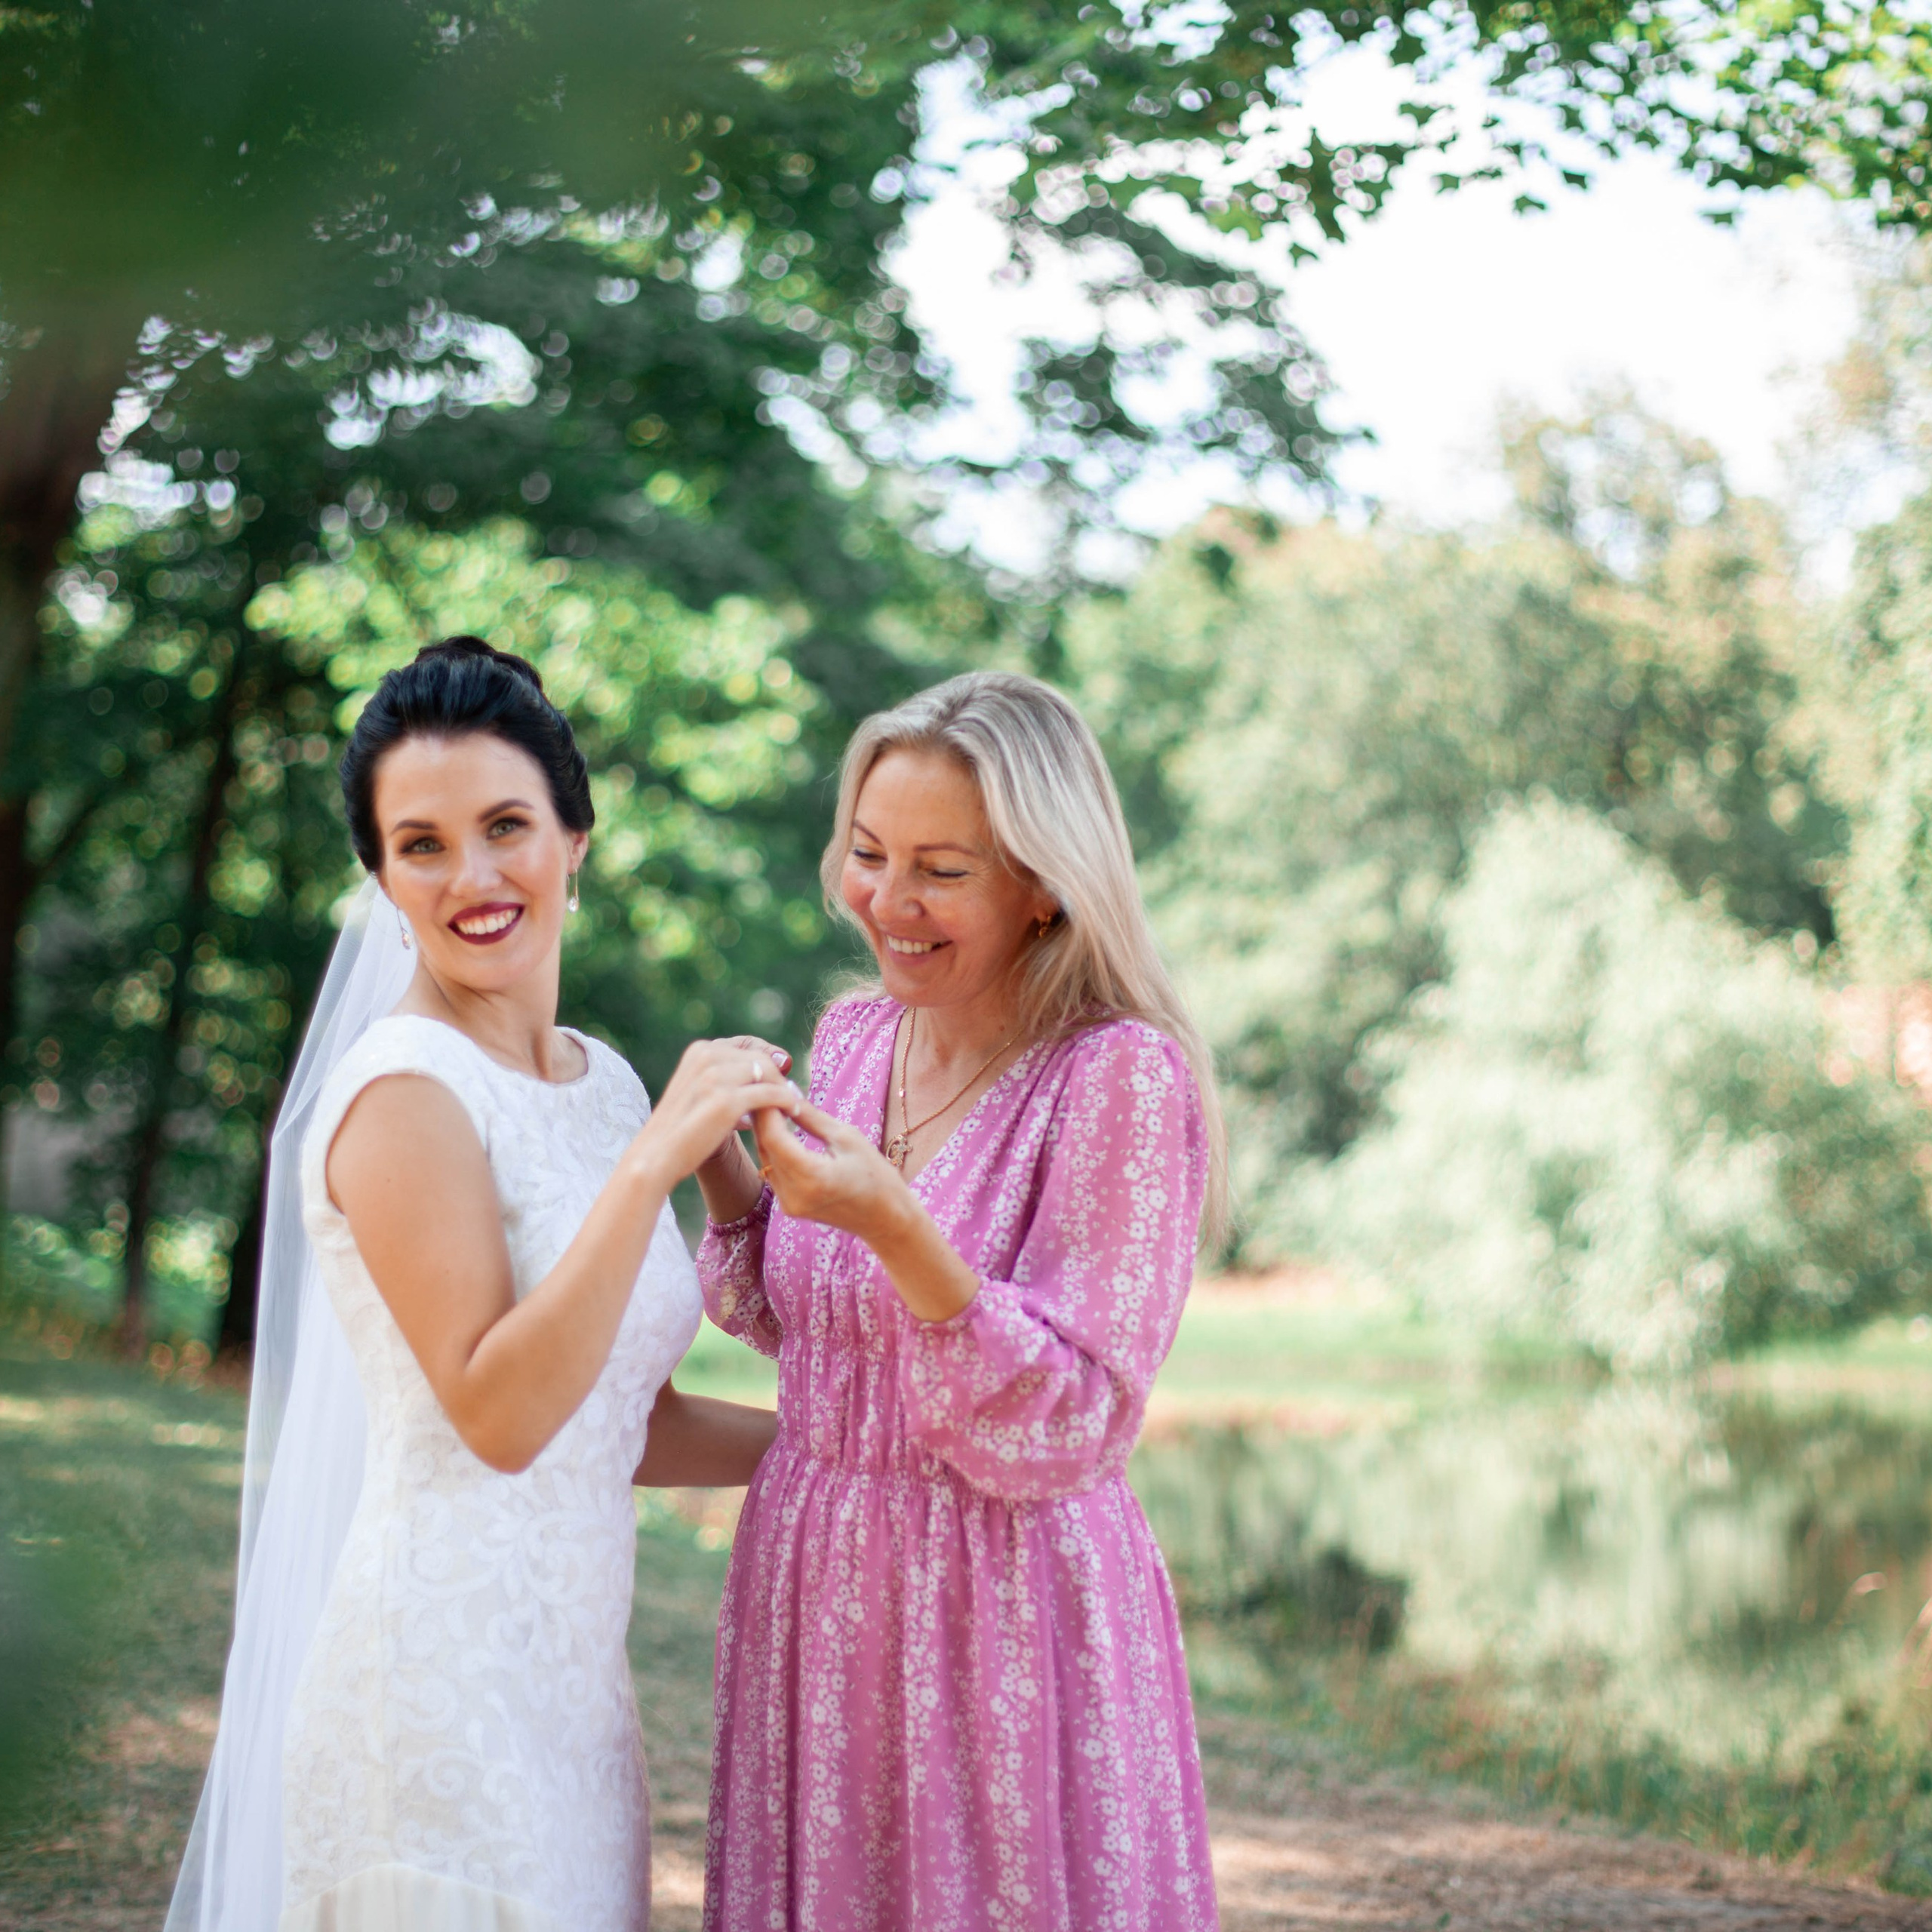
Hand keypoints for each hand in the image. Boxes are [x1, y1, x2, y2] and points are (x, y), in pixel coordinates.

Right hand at [635, 1037, 798, 1186]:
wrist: (658, 1156)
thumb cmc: (681, 1129)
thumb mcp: (698, 1091)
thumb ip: (724, 1078)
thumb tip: (765, 1073)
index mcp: (699, 1051)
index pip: (746, 1044)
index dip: (769, 1056)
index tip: (785, 1070)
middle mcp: (707, 1057)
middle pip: (760, 1058)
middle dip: (780, 1076)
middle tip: (793, 1095)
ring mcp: (716, 1077)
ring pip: (768, 1073)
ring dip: (786, 1089)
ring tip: (793, 1107)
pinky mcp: (727, 1101)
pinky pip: (771, 1094)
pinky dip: (787, 1103)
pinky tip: (791, 1114)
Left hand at [751, 1099, 979, 1323]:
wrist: (885, 1219)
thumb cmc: (876, 1175)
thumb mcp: (847, 1137)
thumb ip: (810, 1117)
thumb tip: (787, 1090)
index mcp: (812, 1177)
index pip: (773, 1136)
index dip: (767, 1108)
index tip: (769, 1084)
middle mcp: (793, 1195)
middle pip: (765, 1146)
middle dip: (764, 1114)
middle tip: (766, 1086)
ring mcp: (788, 1204)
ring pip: (765, 1158)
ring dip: (766, 1130)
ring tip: (772, 1101)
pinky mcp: (788, 1206)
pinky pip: (772, 1170)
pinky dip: (773, 1147)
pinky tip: (778, 1127)